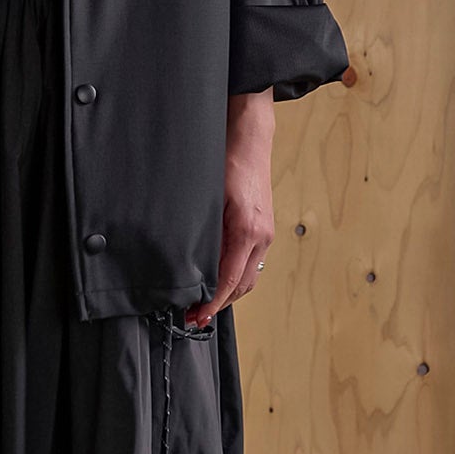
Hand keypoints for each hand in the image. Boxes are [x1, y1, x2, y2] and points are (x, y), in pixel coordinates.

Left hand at [186, 89, 274, 327]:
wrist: (248, 136)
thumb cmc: (226, 160)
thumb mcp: (208, 199)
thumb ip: (202, 234)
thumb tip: (189, 266)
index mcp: (247, 231)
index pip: (230, 281)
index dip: (212, 304)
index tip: (196, 318)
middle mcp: (261, 237)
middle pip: (242, 286)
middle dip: (219, 305)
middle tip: (193, 317)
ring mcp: (265, 233)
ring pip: (248, 277)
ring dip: (227, 294)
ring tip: (202, 303)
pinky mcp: (262, 228)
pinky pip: (250, 262)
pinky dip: (235, 277)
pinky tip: (217, 279)